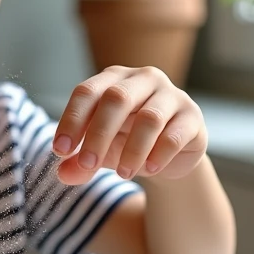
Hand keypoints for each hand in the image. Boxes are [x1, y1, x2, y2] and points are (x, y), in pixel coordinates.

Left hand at [52, 66, 206, 184]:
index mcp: (112, 79)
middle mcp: (142, 79)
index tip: (60, 150)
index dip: (71, 120)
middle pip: (116, 98)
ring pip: (149, 118)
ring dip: (132, 150)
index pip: (86, 92)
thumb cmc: (125, 143)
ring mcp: (171, 95)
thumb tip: (63, 174)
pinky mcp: (192, 116)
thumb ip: (79, 163)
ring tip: (122, 174)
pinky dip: (159, 155)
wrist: (168, 156)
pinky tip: (150, 170)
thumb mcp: (99, 153)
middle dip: (98, 134)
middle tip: (88, 164)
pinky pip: (175, 134)